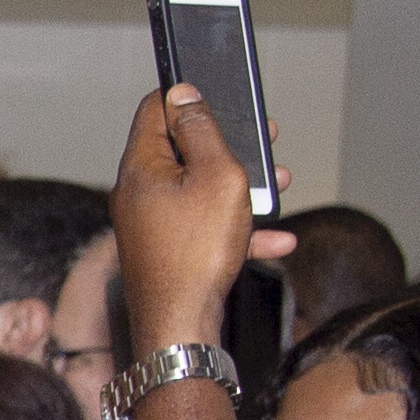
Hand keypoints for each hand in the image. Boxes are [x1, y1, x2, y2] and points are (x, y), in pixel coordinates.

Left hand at [106, 83, 297, 352]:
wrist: (181, 326)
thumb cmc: (197, 251)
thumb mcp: (215, 174)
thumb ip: (201, 129)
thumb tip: (182, 92)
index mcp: (140, 166)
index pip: (155, 109)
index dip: (189, 94)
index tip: (221, 92)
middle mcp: (137, 192)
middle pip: (182, 149)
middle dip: (229, 141)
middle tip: (266, 138)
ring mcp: (149, 223)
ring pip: (200, 189)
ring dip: (243, 185)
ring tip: (281, 183)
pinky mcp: (165, 250)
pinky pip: (205, 227)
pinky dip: (239, 227)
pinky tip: (278, 240)